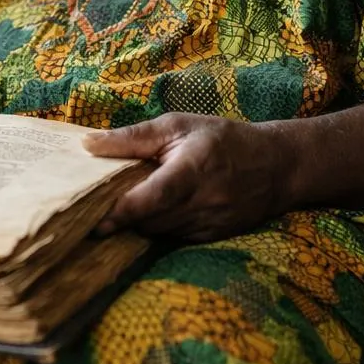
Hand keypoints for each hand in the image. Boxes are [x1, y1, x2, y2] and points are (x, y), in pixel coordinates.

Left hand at [82, 113, 293, 242]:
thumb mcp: (178, 125)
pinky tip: (154, 211)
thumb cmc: (221, 138)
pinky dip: (159, 227)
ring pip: (159, 232)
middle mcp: (204, 202)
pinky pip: (174, 238)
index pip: (152, 198)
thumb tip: (87, 144)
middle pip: (150, 220)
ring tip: (124, 205)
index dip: (121, 212)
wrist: (276, 165)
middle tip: (96, 207)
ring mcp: (211, 224)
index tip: (93, 220)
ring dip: (140, 222)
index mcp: (193, 169)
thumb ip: (132, 137)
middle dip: (123, 216)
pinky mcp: (213, 237)